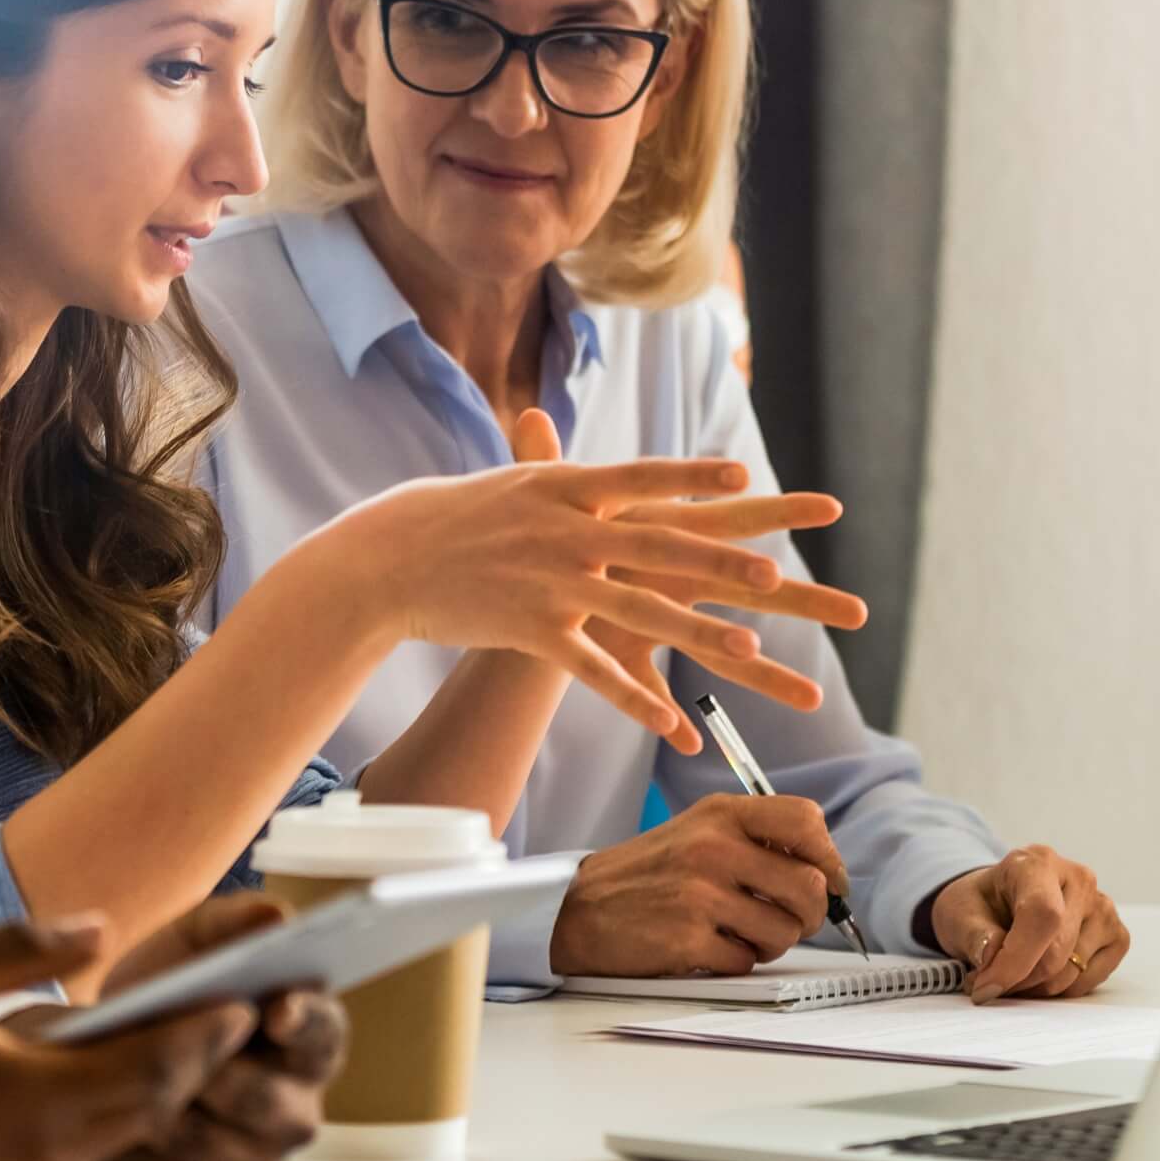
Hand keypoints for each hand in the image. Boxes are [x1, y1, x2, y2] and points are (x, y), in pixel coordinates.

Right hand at [0, 917, 254, 1160]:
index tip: (244, 999)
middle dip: (189, 1065)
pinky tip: (78, 1094)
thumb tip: (96, 929)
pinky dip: (87, 1130)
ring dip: (139, 1100)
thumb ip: (20, 948)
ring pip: (107, 1147)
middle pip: (146, 1115)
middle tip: (227, 1022)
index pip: (153, 1069)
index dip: (205, 1033)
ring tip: (162, 1049)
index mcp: (30, 1104)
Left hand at [86, 895, 346, 1160]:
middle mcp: (296, 1109)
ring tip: (120, 1079)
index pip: (323, 1033)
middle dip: (214, 1073)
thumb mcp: (194, 941)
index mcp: (311, 1039)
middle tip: (165, 1046)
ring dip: (164, 1112)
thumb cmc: (170, 985)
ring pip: (211, 1147)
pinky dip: (133, 1156)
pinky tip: (105, 1123)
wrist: (116, 1042)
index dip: (302, 1022)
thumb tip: (276, 918)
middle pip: (267, 1104)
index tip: (273, 1008)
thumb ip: (234, 922)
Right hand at [284, 408, 856, 743]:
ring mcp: (551, 581)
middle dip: (721, 564)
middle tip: (774, 574)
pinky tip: (672, 723)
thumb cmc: (445, 516)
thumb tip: (567, 437)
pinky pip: (594, 671)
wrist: (385, 558)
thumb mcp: (506, 483)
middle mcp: (565, 529)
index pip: (642, 478)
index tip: (745, 480)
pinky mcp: (531, 630)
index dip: (695, 479)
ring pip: (639, 611)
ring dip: (699, 632)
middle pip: (658, 547)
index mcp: (563, 486)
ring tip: (751, 648)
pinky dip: (636, 700)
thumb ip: (550, 467)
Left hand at [513, 412, 866, 754]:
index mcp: (664, 538)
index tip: (832, 505)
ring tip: (814, 701)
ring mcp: (657, 618)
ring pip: (723, 651)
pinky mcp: (625, 649)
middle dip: (806, 601)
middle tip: (862, 613)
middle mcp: (672, 581)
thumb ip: (542, 456)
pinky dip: (665, 714)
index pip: (734, 521)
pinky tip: (693, 742)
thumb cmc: (543, 533)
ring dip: (766, 676)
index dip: (779, 510)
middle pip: (752, 591)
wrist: (515, 582)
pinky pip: (653, 686)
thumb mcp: (546, 495)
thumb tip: (528, 408)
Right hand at [548, 794, 851, 975]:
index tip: (827, 879)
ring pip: (786, 931)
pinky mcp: (689, 938)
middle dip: (812, 915)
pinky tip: (709, 947)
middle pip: (810, 886)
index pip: (806, 821)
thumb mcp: (697, 831)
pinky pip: (748, 961)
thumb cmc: (648, 873)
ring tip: (741, 933)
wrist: (579, 907)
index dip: (830, 857)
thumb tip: (825, 873)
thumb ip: (755, 839)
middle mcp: (714, 847)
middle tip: (792, 920)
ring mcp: (701, 893)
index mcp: (721, 814)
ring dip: (772, 943)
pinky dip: (736, 961)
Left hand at [929, 846, 1130, 1002]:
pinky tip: (1036, 975)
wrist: (1001, 903)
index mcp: (1038, 863)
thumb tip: (991, 954)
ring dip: (1035, 989)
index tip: (987, 987)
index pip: (1042, 914)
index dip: (1016, 959)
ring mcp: (1104, 908)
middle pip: (1058, 951)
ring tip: (1008, 977)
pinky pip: (1089, 981)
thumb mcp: (960, 912)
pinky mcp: (1117, 936)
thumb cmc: (981, 905)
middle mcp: (1079, 880)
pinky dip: (1059, 990)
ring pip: (1073, 973)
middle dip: (1018, 980)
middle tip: (987, 986)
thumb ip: (974, 933)